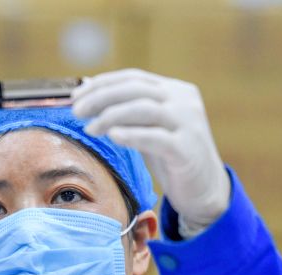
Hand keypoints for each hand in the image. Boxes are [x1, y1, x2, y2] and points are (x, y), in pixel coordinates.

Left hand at [72, 69, 229, 235]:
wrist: (205, 190)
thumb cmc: (172, 157)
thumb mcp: (151, 128)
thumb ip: (130, 114)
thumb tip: (90, 101)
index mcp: (175, 90)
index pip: (134, 78)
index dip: (102, 83)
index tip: (76, 95)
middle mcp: (184, 101)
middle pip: (136, 90)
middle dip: (101, 97)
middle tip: (76, 111)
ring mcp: (188, 123)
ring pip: (144, 109)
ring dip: (111, 116)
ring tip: (90, 128)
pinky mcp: (187, 149)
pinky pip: (155, 137)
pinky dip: (131, 135)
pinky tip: (112, 136)